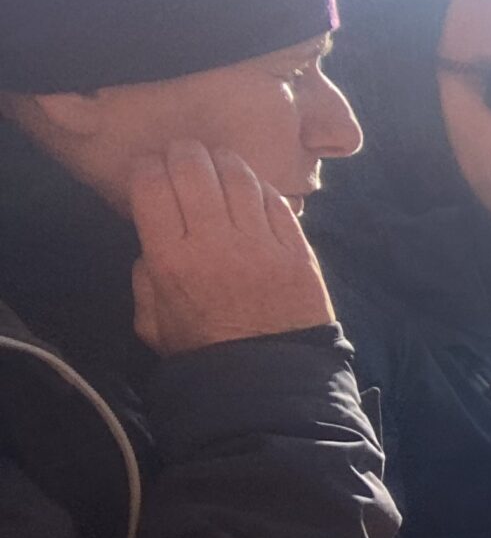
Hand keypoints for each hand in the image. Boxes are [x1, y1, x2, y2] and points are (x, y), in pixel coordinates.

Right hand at [128, 142, 336, 354]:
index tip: (150, 167)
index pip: (153, 186)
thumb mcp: (153, 323)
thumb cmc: (205, 354)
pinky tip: (252, 190)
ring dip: (225, 162)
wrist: (269, 384)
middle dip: (184, 153)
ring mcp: (261, 245)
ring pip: (240, 177)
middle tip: (184, 155)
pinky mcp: (298, 252)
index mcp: (172, 260)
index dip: (148, 167)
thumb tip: (151, 242)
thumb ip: (144, 279)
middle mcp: (216, 244)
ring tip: (218, 163)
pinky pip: (277, 202)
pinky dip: (261, 188)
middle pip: (195, 170)